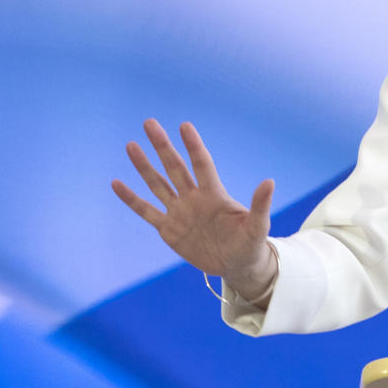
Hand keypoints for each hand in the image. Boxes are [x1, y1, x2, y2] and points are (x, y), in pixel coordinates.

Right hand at [112, 119, 276, 298]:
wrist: (237, 264)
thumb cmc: (251, 243)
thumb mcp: (258, 226)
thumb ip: (260, 205)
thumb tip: (270, 181)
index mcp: (214, 194)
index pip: (202, 164)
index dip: (193, 146)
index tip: (184, 125)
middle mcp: (194, 198)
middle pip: (174, 167)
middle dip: (162, 146)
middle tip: (149, 123)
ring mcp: (179, 212)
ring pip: (157, 184)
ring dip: (144, 166)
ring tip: (131, 145)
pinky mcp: (168, 230)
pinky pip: (146, 211)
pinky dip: (131, 199)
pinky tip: (116, 183)